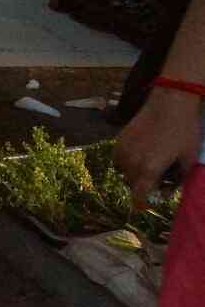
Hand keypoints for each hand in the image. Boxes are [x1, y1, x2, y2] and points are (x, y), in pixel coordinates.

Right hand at [116, 87, 201, 204]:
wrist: (170, 102)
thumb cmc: (184, 130)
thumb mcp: (189, 158)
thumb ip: (179, 179)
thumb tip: (168, 191)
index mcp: (149, 171)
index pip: (138, 198)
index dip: (142, 203)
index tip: (146, 203)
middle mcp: (131, 165)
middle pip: (133, 184)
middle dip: (144, 183)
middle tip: (159, 173)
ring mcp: (122, 153)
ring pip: (125, 172)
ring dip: (135, 171)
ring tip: (150, 158)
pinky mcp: (118, 143)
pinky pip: (119, 159)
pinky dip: (128, 160)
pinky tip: (141, 149)